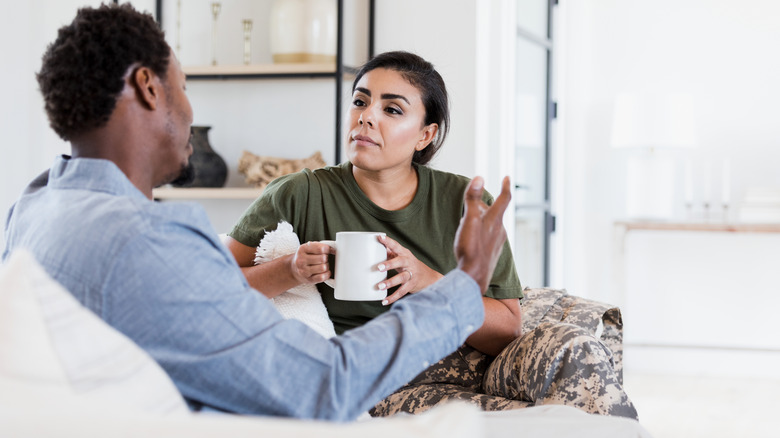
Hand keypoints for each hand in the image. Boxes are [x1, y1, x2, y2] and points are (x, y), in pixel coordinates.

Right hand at [290, 241, 333, 284]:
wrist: (293, 269)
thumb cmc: (304, 257)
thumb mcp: (309, 248)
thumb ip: (320, 246)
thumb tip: (334, 249)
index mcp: (302, 249)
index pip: (320, 248)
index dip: (327, 249)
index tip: (327, 251)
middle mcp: (301, 260)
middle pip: (322, 258)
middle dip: (326, 258)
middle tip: (323, 259)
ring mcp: (304, 271)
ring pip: (323, 267)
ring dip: (326, 266)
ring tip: (323, 265)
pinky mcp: (308, 279)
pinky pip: (322, 277)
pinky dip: (326, 274)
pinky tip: (324, 272)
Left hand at [376, 235, 443, 305]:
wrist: (429, 277)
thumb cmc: (410, 264)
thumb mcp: (402, 256)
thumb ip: (390, 252)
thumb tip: (375, 244)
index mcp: (405, 254)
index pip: (396, 246)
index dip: (388, 241)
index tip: (380, 237)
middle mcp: (409, 263)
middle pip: (400, 262)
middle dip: (389, 264)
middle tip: (379, 267)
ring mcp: (411, 274)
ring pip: (402, 278)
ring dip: (391, 282)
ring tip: (380, 286)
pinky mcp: (411, 285)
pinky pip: (402, 292)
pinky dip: (393, 297)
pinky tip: (384, 301)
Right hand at [454, 176, 510, 292]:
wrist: (474, 277)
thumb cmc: (470, 249)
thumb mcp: (469, 220)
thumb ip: (473, 199)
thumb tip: (479, 178)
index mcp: (495, 220)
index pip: (504, 198)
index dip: (505, 186)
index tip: (506, 177)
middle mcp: (500, 230)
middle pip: (494, 212)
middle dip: (484, 206)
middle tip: (473, 204)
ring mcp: (497, 243)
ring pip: (491, 225)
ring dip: (481, 220)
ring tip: (468, 223)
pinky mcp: (492, 253)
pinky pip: (488, 237)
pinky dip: (481, 232)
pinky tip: (472, 240)